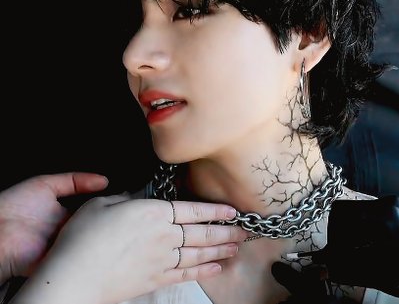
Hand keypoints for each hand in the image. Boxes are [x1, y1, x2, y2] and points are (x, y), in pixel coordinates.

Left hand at [0, 172, 108, 282]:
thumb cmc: (12, 207)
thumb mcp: (46, 184)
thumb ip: (75, 180)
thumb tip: (103, 180)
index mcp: (63, 215)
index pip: (91, 211)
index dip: (105, 206)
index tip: (120, 200)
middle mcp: (65, 232)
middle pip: (92, 226)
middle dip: (104, 220)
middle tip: (119, 212)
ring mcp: (62, 247)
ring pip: (87, 242)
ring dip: (96, 235)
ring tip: (110, 225)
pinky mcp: (58, 262)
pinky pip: (77, 258)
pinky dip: (86, 252)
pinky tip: (94, 241)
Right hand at [10, 195, 247, 303]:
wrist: (75, 277)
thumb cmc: (84, 238)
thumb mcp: (102, 205)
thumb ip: (124, 199)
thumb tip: (133, 198)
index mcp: (154, 212)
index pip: (193, 210)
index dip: (215, 210)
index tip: (232, 211)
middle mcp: (164, 236)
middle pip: (202, 233)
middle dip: (226, 232)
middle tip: (244, 231)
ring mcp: (162, 259)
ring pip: (199, 253)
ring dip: (220, 250)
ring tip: (236, 247)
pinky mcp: (154, 279)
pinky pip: (186, 274)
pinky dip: (203, 271)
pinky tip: (216, 268)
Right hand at [273, 195, 398, 302]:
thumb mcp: (374, 274)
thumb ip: (343, 269)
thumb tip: (316, 269)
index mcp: (384, 218)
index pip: (342, 222)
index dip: (332, 242)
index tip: (329, 258)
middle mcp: (386, 203)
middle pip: (343, 211)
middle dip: (337, 233)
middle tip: (339, 253)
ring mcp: (390, 200)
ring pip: (351, 209)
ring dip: (346, 229)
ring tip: (351, 249)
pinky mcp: (392, 203)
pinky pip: (364, 210)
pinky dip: (358, 226)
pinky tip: (363, 242)